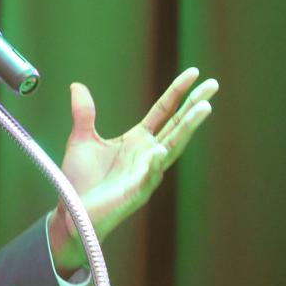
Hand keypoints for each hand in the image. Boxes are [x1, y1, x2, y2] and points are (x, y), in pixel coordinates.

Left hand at [48, 67, 218, 275]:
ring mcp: (145, 174)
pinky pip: (148, 176)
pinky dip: (154, 164)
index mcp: (137, 140)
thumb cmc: (81, 180)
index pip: (164, 111)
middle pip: (177, 126)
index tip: (195, 73)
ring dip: (187, 128)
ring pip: (171, 147)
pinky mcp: (135, 193)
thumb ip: (84, 113)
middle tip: (214, 85)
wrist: (71, 212)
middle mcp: (148, 155)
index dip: (178, 92)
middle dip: (195, 106)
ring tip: (204, 109)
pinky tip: (160, 151)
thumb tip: (77, 85)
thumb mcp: (81, 139)